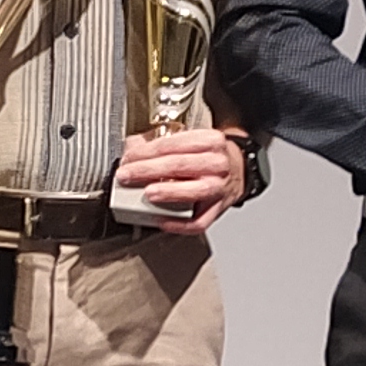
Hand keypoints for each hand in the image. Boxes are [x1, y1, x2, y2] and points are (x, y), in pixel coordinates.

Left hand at [115, 125, 245, 235]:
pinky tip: (162, 220)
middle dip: (148, 170)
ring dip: (168, 192)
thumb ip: (163, 144)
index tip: (128, 159)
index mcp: (210, 141)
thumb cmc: (209, 157)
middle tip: (126, 175)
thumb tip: (132, 147)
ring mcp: (220, 187)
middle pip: (179, 165)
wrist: (238, 170)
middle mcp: (217, 163)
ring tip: (148, 194)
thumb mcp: (192, 141)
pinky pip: (199, 221)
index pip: (172, 144)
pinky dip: (179, 224)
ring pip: (195, 191)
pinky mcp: (218, 209)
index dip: (145, 152)